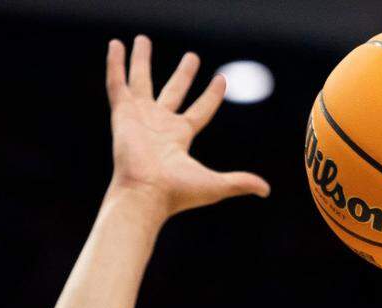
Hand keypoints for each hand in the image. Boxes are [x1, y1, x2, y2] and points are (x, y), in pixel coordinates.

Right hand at [106, 37, 269, 217]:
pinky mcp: (122, 114)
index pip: (201, 111)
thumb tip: (266, 190)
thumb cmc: (177, 194)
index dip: (211, 96)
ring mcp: (140, 118)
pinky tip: (116, 45)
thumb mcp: (215, 185)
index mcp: (180, 138)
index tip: (221, 79)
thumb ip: (239, 182)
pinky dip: (115, 64)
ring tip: (142, 39)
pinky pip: (117, 83)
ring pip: (141, 81)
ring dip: (141, 60)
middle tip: (192, 57)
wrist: (146, 194)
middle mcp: (160, 125)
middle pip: (174, 92)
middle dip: (183, 74)